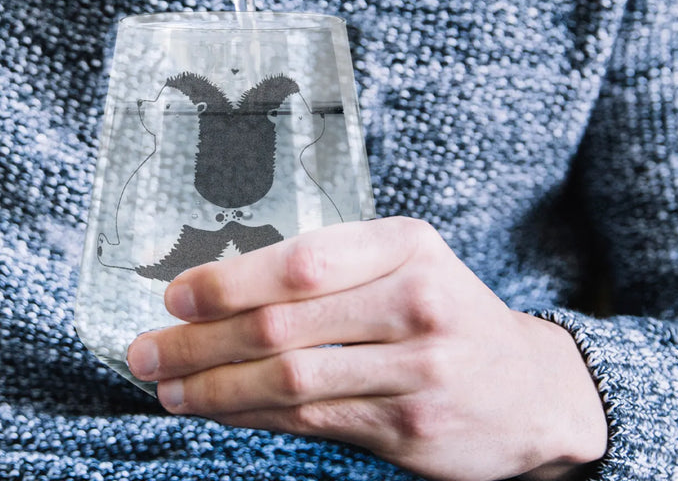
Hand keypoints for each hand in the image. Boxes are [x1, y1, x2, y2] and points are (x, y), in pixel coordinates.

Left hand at [127, 217, 607, 480]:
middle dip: (200, 341)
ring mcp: (417, 372)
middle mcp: (415, 304)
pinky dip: (252, 416)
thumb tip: (221, 287)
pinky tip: (216, 409)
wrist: (531, 388)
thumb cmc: (444, 309)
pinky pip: (311, 421)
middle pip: (284, 326)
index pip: (302, 262)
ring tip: (166, 386)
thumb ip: (331, 269)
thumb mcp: (404, 262)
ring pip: (290, 382)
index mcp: (405, 246)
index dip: (230, 281)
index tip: (176, 295)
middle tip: (146, 350)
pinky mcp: (410, 430)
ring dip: (214, 387)